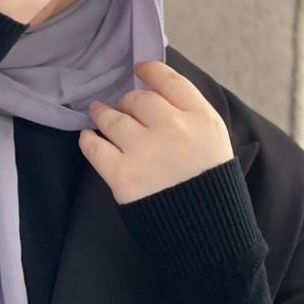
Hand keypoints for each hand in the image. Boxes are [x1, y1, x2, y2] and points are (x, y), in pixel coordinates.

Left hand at [78, 60, 234, 205]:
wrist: (207, 234)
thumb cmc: (211, 188)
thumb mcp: (215, 143)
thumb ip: (191, 116)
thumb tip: (157, 93)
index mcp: (202, 119)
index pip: (170, 80)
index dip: (150, 70)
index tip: (139, 69)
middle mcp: (173, 129)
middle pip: (139, 99)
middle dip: (128, 101)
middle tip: (122, 106)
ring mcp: (146, 151)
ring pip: (113, 118)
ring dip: (103, 114)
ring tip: (98, 112)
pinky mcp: (123, 175)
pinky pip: (94, 147)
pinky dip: (89, 140)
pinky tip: (89, 138)